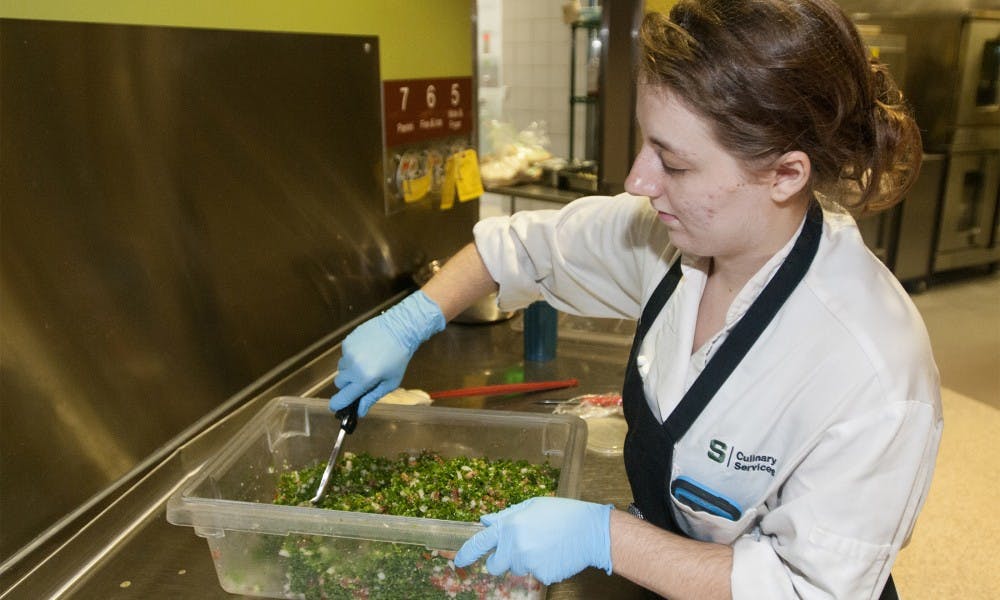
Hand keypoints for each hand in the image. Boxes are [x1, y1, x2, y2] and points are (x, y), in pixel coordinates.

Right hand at [329, 291, 444, 416]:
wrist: (400, 329)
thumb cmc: (399, 357)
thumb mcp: (391, 382)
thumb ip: (372, 397)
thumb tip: (359, 412)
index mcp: (365, 379)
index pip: (342, 397)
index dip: (337, 404)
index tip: (336, 407)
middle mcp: (353, 366)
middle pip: (339, 383)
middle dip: (348, 384)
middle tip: (363, 379)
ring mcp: (348, 353)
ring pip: (341, 368)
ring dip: (350, 369)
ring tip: (367, 361)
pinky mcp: (347, 341)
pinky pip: (344, 355)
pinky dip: (352, 356)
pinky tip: (366, 350)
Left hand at [454, 497, 612, 584]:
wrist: (590, 530)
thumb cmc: (563, 514)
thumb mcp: (531, 506)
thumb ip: (506, 515)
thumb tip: (486, 521)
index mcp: (510, 525)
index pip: (480, 543)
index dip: (466, 553)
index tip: (458, 561)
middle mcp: (515, 545)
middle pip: (496, 565)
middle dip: (501, 562)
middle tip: (518, 551)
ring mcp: (528, 562)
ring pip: (518, 569)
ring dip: (526, 561)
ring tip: (545, 544)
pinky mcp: (541, 575)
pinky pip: (536, 575)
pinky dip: (542, 567)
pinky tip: (554, 554)